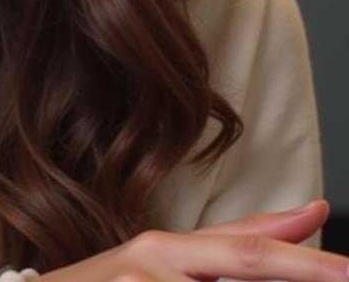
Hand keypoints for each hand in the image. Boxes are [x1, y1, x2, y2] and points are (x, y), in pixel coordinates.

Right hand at [40, 201, 344, 281]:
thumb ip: (240, 240)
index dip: (312, 263)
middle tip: (345, 275)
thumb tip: (313, 209)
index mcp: (170, 248)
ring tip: (174, 279)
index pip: (253, 252)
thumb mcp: (170, 262)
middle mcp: (153, 263)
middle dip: (300, 273)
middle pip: (243, 267)